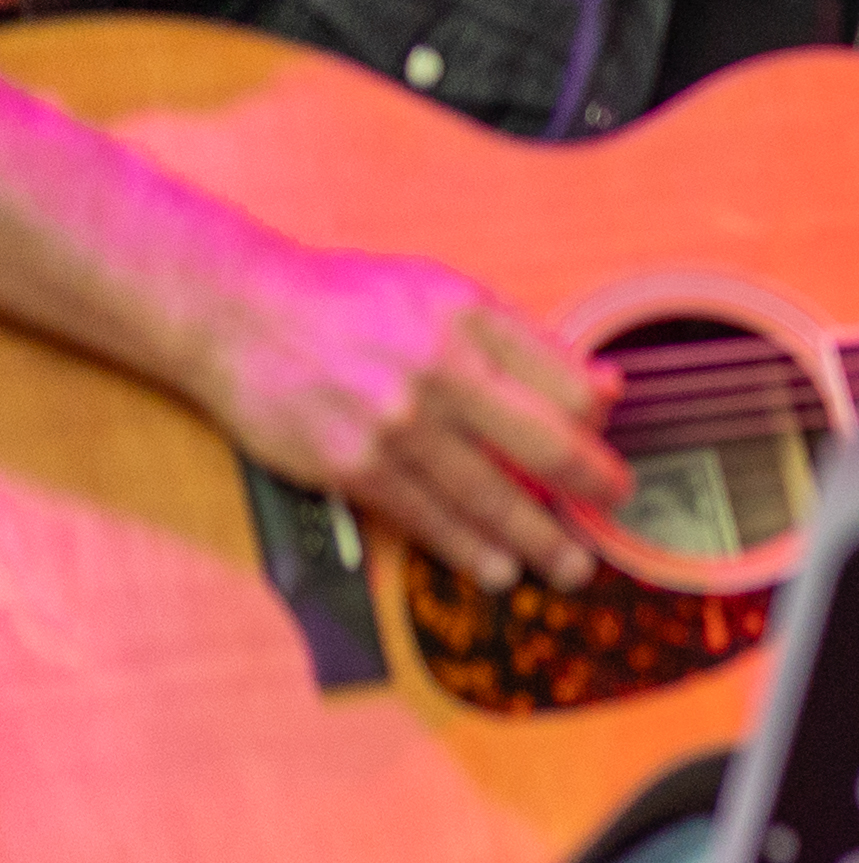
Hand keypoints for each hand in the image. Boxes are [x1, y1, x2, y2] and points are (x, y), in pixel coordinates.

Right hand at [199, 240, 627, 594]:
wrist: (239, 313)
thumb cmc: (350, 302)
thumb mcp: (446, 294)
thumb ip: (527, 342)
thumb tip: (606, 388)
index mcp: (472, 321)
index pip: (568, 386)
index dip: (598, 423)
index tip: (605, 445)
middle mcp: (440, 371)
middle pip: (544, 445)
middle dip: (592, 486)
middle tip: (615, 508)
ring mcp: (396, 424)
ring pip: (489, 495)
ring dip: (538, 538)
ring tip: (569, 566)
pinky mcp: (352, 465)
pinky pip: (426, 518)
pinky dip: (469, 549)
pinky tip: (498, 569)